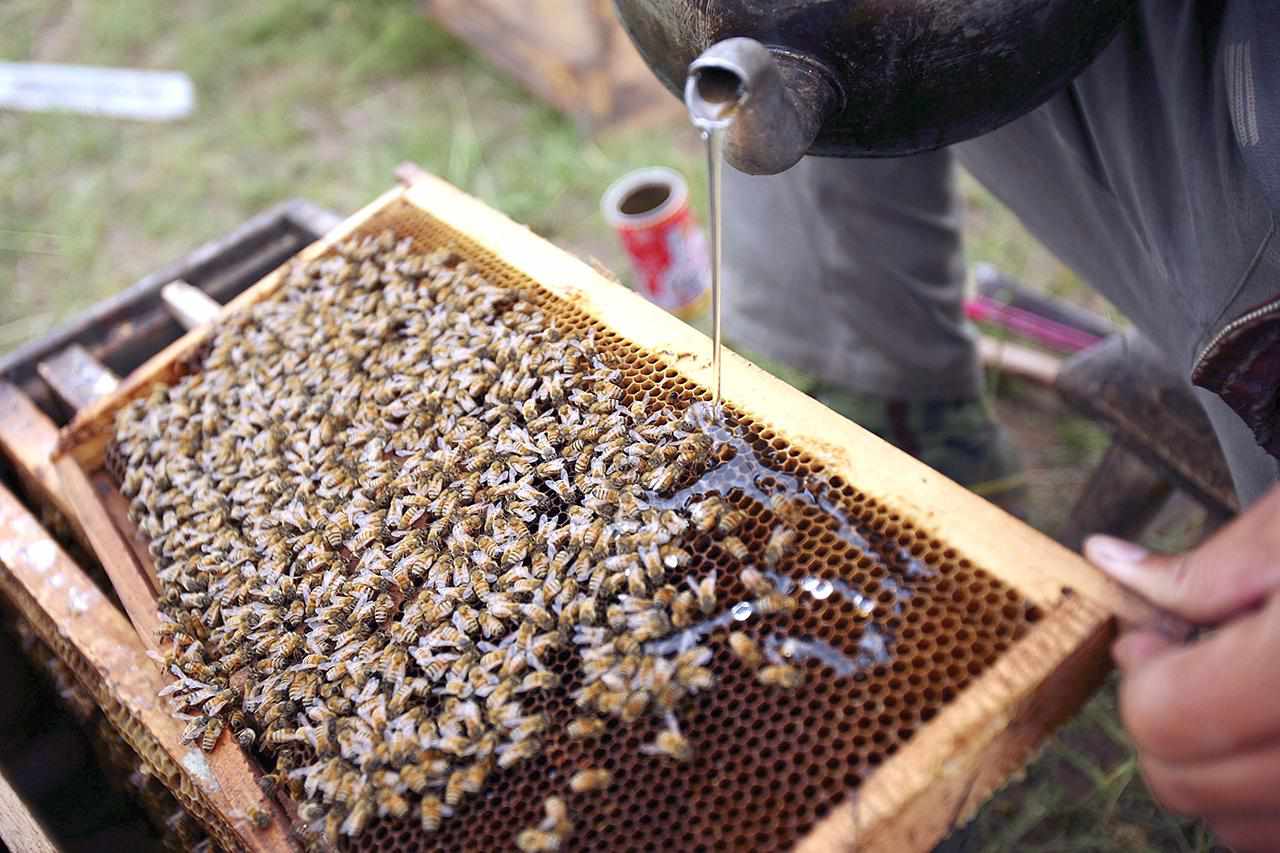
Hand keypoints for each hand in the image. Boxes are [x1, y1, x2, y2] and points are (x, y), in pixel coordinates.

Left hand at [1084, 486, 1279, 852]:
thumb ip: (1202, 568)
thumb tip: (1107, 561)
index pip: (1164, 721)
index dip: (1143, 674)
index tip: (1156, 637)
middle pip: (1186, 785)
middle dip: (1170, 721)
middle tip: (1198, 661)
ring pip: (1237, 829)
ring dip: (1219, 769)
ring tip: (1248, 693)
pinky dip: (1265, 796)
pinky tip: (1274, 725)